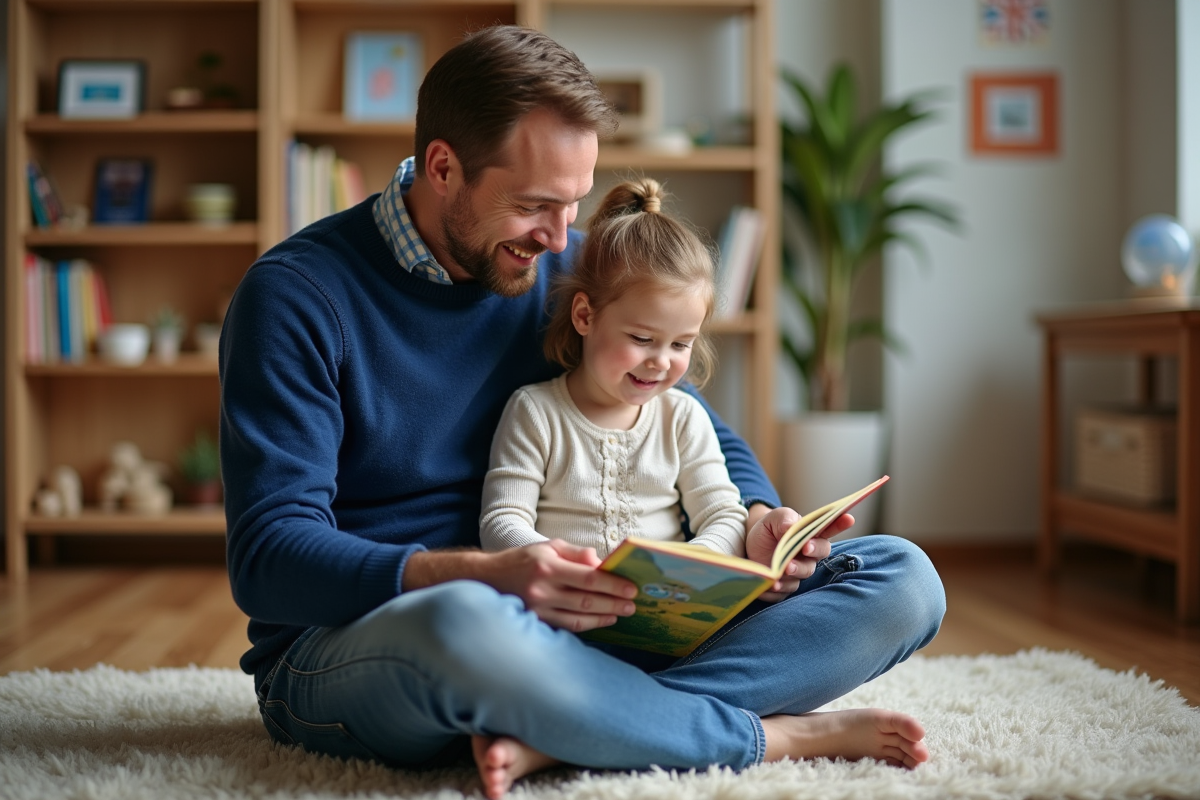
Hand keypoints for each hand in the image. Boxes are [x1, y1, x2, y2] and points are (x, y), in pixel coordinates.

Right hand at [475, 540, 637, 631]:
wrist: (487, 578)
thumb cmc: (522, 560)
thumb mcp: (548, 547)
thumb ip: (576, 554)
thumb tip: (601, 563)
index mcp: (547, 568)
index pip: (588, 578)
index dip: (613, 585)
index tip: (630, 588)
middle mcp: (542, 591)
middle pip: (586, 601)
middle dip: (613, 603)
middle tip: (632, 604)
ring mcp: (538, 610)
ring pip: (578, 618)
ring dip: (603, 617)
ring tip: (620, 613)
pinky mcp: (536, 622)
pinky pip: (567, 626)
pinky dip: (587, 625)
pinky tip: (601, 620)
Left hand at [744, 507, 854, 601]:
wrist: (749, 548)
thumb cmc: (767, 530)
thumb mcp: (773, 519)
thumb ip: (784, 519)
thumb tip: (791, 527)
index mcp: (809, 533)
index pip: (828, 527)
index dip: (839, 524)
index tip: (849, 518)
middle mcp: (808, 554)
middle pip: (820, 553)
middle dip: (814, 550)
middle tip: (804, 548)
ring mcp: (798, 570)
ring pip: (804, 572)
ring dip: (796, 570)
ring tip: (784, 568)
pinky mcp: (786, 586)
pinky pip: (786, 590)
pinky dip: (780, 587)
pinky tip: (772, 584)